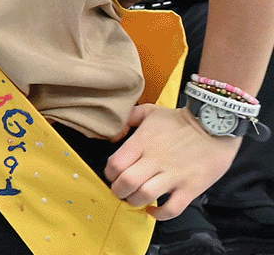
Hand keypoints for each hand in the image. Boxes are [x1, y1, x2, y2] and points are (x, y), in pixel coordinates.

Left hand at [104, 103, 242, 218]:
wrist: (215, 126)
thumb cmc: (181, 119)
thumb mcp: (150, 111)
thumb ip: (128, 118)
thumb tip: (114, 136)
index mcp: (142, 142)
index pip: (115, 165)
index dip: (110, 174)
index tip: (114, 176)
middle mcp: (155, 160)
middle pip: (126, 183)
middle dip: (118, 191)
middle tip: (122, 191)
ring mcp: (174, 175)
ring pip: (145, 195)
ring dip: (135, 201)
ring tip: (136, 199)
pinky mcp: (191, 187)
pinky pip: (172, 208)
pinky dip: (160, 214)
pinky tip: (154, 210)